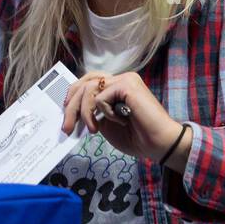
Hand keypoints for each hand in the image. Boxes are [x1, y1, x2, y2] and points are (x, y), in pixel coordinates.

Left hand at [62, 71, 191, 168]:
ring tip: (93, 130)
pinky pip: (101, 98)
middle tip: (67, 128)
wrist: (158, 144)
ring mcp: (125, 79)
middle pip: (84, 83)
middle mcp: (121, 79)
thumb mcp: (106, 124)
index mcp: (116, 86)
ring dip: (85, 113)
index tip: (66, 115)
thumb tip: (72, 110)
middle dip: (71, 106)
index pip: (87, 82)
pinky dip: (106, 113)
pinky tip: (121, 120)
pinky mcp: (127, 85)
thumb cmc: (137, 137)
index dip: (73, 96)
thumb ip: (93, 113)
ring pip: (89, 89)